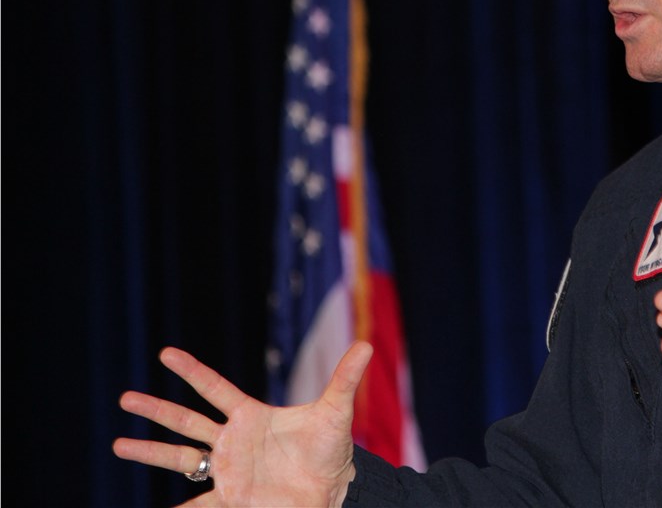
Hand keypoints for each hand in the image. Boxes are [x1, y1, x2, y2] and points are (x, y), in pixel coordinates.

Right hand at [113, 341, 372, 506]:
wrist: (332, 489)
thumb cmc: (331, 450)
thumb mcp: (336, 412)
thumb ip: (345, 379)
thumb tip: (367, 344)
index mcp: (251, 416)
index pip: (215, 388)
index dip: (192, 371)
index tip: (166, 354)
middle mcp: (233, 441)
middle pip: (187, 420)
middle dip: (157, 410)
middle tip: (124, 398)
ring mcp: (228, 469)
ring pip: (181, 458)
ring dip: (151, 452)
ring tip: (118, 444)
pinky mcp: (232, 497)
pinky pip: (197, 505)